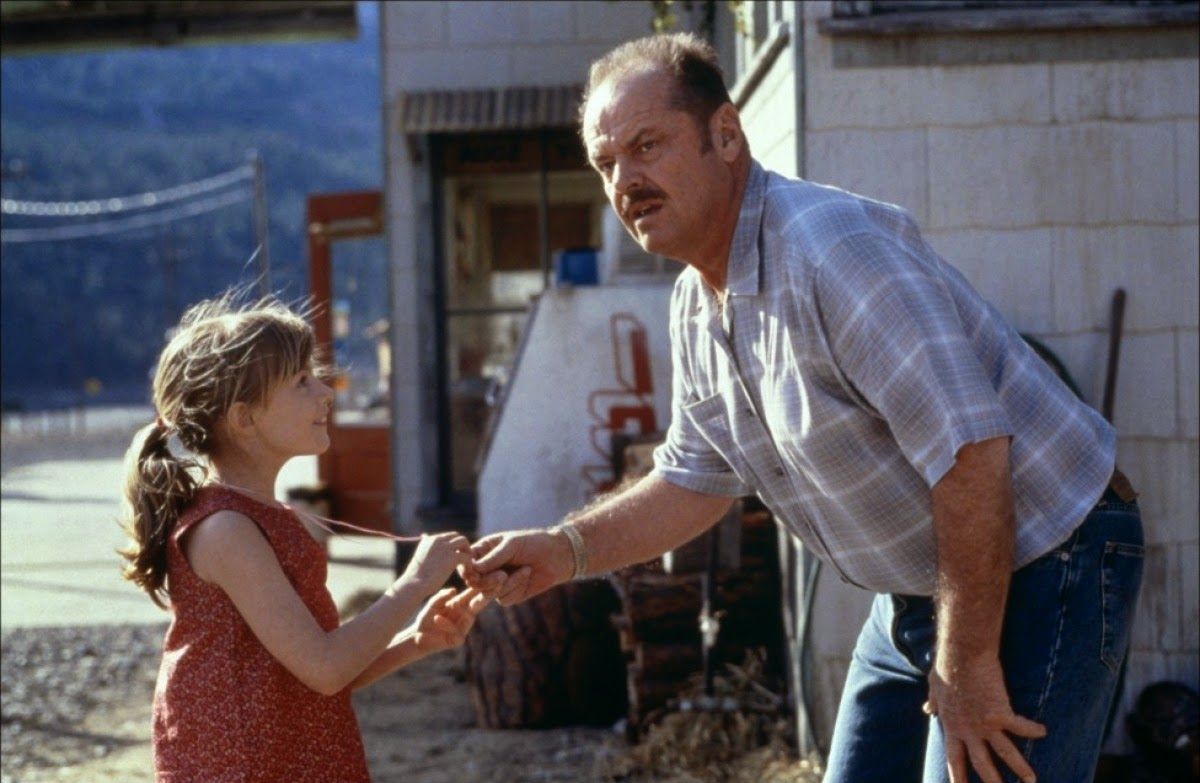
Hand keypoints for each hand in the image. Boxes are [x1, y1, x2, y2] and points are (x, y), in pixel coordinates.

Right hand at [397, 532, 470, 595]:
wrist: (414, 584)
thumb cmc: (415, 575)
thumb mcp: (420, 556)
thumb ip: (426, 547)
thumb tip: (424, 536)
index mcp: (429, 539)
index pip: (447, 537)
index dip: (453, 546)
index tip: (453, 557)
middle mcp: (437, 539)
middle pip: (457, 536)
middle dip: (461, 546)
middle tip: (463, 560)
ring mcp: (446, 547)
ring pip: (464, 542)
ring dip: (467, 552)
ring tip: (466, 565)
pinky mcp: (453, 557)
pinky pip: (467, 556)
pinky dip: (469, 564)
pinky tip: (466, 573)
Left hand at [410, 586, 488, 654]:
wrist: (418, 636)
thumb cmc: (426, 617)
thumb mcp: (432, 604)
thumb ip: (441, 596)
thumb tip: (454, 590)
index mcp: (460, 603)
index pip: (474, 593)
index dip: (482, 586)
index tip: (491, 576)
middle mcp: (465, 614)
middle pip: (478, 604)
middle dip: (485, 596)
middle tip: (494, 587)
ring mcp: (463, 627)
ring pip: (469, 617)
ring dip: (463, 611)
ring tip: (447, 612)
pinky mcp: (457, 639)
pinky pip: (456, 631)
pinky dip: (445, 624)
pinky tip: (436, 619)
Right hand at [460, 529, 572, 605]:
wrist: (557, 555)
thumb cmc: (533, 543)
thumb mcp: (512, 545)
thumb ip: (493, 557)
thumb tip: (474, 569)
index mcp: (483, 552)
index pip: (465, 564)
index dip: (468, 569)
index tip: (476, 569)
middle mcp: (486, 569)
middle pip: (473, 583)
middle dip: (486, 581)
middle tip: (502, 574)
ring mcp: (496, 583)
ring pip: (487, 593)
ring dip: (505, 583)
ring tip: (524, 569)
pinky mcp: (508, 595)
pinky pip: (503, 598)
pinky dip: (515, 586)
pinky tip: (527, 573)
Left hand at [924, 657, 1046, 782]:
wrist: (961, 653)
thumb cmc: (946, 667)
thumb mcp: (934, 688)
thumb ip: (933, 702)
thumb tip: (927, 710)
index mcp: (952, 726)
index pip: (954, 758)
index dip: (957, 776)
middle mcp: (968, 730)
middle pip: (981, 764)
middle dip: (992, 782)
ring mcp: (984, 724)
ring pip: (1005, 754)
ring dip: (1020, 769)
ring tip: (1031, 781)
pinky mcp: (1000, 712)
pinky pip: (1020, 727)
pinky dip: (1032, 729)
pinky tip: (1043, 731)